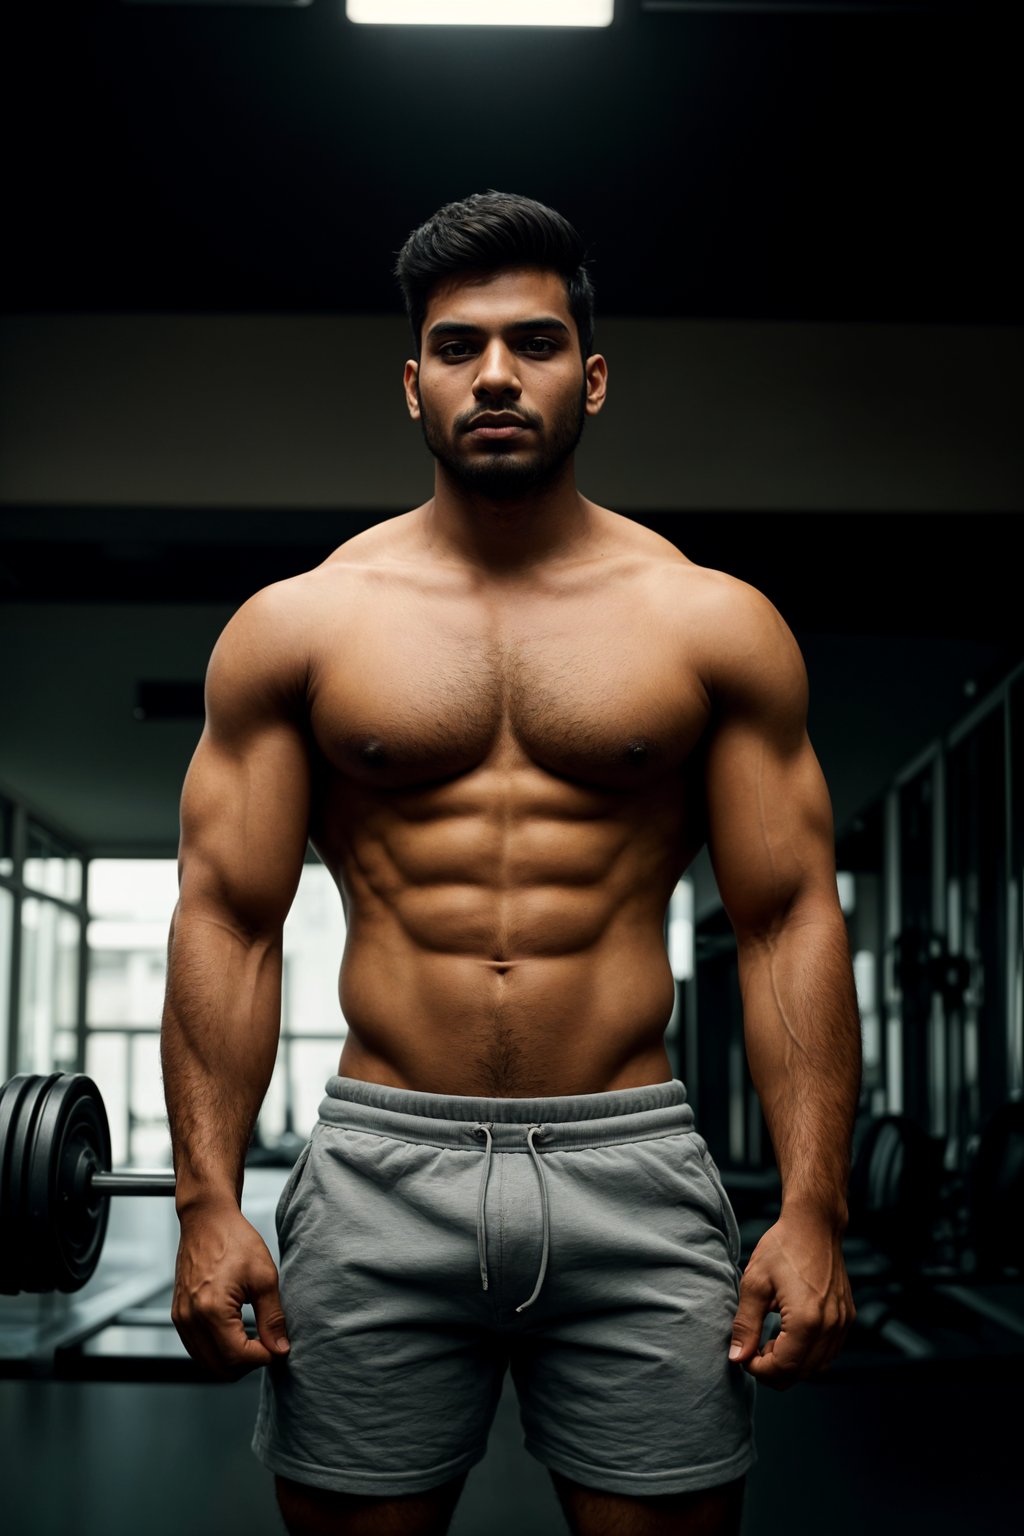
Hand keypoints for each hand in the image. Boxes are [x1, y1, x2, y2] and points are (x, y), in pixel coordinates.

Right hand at [171, 1199, 290, 1380]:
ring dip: (232, 1361)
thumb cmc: (236, 1240)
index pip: (238, 1357)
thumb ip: (272, 1318)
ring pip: (206, 1363)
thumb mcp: (265, 1278)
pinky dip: (217, 1351)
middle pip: (219, 1369)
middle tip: (267, 1345)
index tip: (278, 1347)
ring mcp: (180, 1318)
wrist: (207, 1220)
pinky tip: (236, 1334)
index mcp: (211, 1310)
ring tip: (253, 1339)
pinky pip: (197, 1348)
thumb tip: (280, 1350)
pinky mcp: (178, 1315)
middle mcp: (190, 1319)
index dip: (263, 1358)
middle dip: (247, 1364)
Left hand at [727, 1208, 854, 1389]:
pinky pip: (829, 1351)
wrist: (814, 1224)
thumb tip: (737, 1358)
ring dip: (792, 1365)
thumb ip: (745, 1325)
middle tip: (753, 1351)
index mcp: (806, 1320)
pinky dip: (808, 1354)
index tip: (744, 1357)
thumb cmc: (782, 1248)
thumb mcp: (754, 1283)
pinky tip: (789, 1336)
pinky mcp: (847, 1317)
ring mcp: (842, 1323)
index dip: (760, 1370)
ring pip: (818, 1366)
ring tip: (770, 1342)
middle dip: (774, 1371)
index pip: (784, 1367)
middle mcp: (830, 1326)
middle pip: (802, 1372)